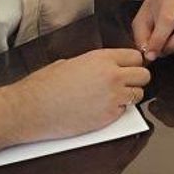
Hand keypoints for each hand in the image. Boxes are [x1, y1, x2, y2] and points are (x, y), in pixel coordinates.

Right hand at [12, 48, 150, 142]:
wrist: (29, 110)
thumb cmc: (42, 86)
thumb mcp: (68, 63)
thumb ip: (92, 63)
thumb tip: (101, 67)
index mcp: (102, 58)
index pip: (135, 57)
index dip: (132, 63)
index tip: (127, 69)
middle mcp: (112, 76)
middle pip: (144, 75)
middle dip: (136, 80)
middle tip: (124, 85)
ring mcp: (112, 97)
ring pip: (139, 94)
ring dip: (129, 96)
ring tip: (112, 98)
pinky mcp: (108, 117)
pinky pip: (125, 111)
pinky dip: (118, 111)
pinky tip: (101, 109)